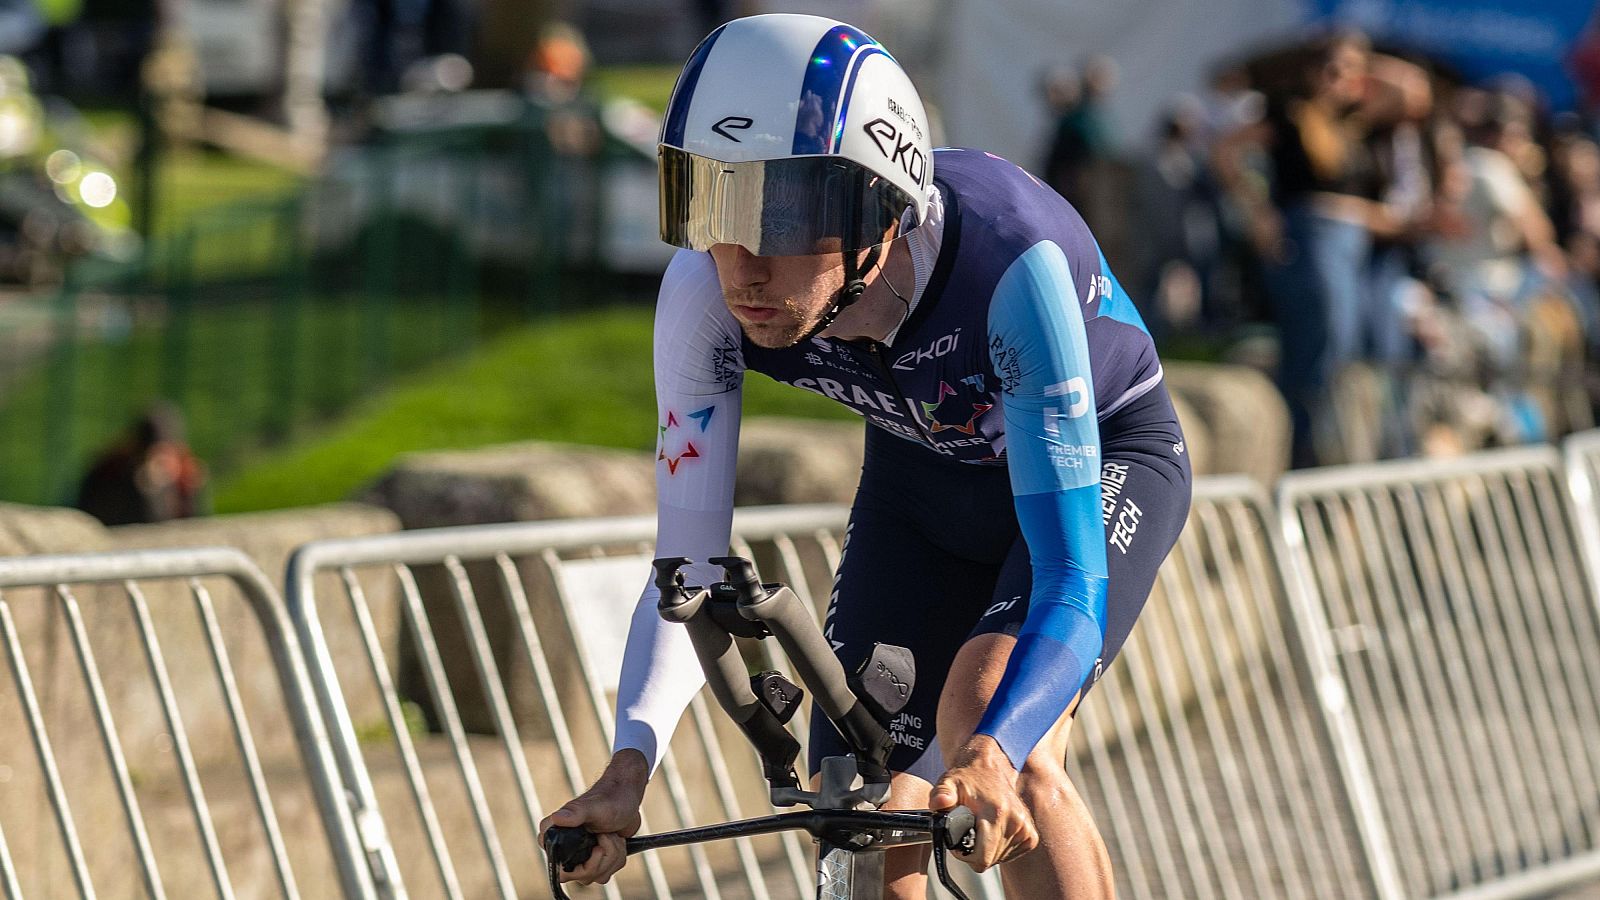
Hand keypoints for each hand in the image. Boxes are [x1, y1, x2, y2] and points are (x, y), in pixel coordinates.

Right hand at [539, 750, 648, 884]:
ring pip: (596, 876)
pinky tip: (617, 841)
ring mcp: (580, 855)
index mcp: (554, 834)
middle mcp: (564, 847)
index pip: (557, 869)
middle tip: (607, 836)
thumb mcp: (592, 807)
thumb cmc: (608, 798)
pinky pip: (605, 874)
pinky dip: (617, 858)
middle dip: (602, 859)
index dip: (580, 865)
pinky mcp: (595, 859)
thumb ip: (574, 813)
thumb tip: (556, 818)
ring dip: (613, 856)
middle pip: (580, 876)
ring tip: (612, 835)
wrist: (627, 797)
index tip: (596, 846)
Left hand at [928, 736, 1037, 871]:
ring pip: (1000, 858)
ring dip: (987, 850)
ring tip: (979, 829)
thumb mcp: (948, 783)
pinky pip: (1011, 854)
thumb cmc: (967, 778)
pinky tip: (991, 833)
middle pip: (990, 860)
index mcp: (996, 812)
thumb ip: (941, 794)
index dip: (964, 855)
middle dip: (974, 852)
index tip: (957, 842)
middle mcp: (1016, 822)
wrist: (990, 767)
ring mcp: (1026, 829)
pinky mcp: (1030, 834)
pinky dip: (999, 849)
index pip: (982, 857)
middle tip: (966, 833)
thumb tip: (939, 803)